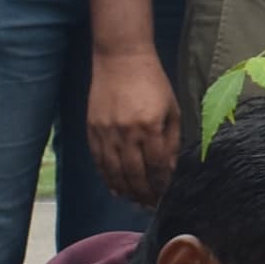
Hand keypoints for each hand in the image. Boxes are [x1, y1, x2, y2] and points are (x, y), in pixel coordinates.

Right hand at [86, 47, 179, 203]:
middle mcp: (127, 132)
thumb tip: (169, 170)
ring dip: (125, 191)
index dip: (161, 186)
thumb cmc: (153, 82)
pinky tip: (115, 188)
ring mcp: (107, 131)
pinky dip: (107, 178)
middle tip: (150, 205)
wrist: (121, 58)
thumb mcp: (171, 109)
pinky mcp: (92, 129)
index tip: (165, 196)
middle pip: (134, 175)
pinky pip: (99, 161)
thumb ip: (171, 141)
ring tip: (134, 201)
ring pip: (114, 172)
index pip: (156, 167)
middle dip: (144, 194)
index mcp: (151, 126)